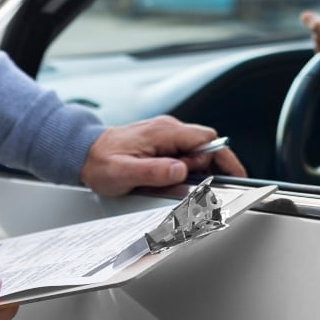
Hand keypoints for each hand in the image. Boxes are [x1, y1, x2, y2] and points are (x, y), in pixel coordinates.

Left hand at [80, 115, 247, 197]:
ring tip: (177, 187)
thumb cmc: (100, 162)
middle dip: (210, 169)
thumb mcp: (124, 172)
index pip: (207, 140)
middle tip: (199, 189)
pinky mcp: (162, 144)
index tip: (236, 175)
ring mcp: (165, 135)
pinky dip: (188, 170)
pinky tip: (174, 183)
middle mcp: (168, 130)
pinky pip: (185, 155)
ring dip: (196, 172)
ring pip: (196, 152)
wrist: (83, 153)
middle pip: (207, 146)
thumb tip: (181, 169)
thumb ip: (154, 172)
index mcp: (163, 132)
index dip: (225, 158)